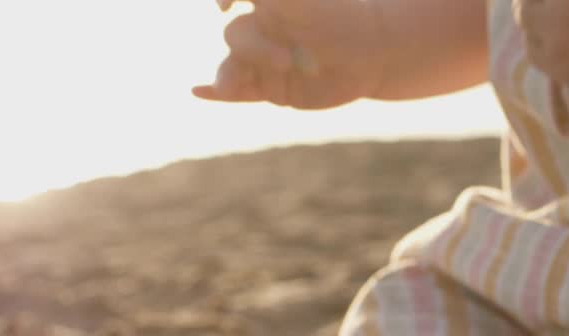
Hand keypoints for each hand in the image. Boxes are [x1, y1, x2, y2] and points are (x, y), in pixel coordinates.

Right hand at [195, 0, 387, 108]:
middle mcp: (263, 33)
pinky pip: (238, 93)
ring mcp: (266, 64)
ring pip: (232, 68)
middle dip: (257, 49)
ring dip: (238, 74)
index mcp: (265, 8)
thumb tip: (222, 7)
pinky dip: (216, 92)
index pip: (229, 3)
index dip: (224, 0)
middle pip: (235, 37)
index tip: (225, 6)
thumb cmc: (334, 15)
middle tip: (288, 61)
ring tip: (264, 81)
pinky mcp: (274, 92)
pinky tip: (196, 91)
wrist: (371, 52)